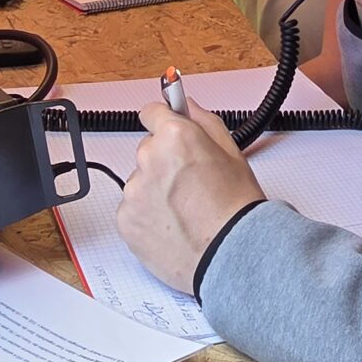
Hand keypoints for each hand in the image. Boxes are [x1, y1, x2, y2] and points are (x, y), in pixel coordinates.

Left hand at [117, 104, 266, 294]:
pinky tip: (173, 224)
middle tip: (190, 183)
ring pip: (140, 181)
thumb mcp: (232, 153)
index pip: (152, 112)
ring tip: (185, 210)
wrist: (231, 255)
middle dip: (164, 161)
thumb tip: (188, 106)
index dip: (165, 121)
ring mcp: (133, 191)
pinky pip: (132, 209)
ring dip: (155, 190)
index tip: (169, 130)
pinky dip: (147, 216)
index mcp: (174, 136)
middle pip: (147, 149)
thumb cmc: (236, 209)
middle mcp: (148, 159)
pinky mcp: (125, 220)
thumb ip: (204, 121)